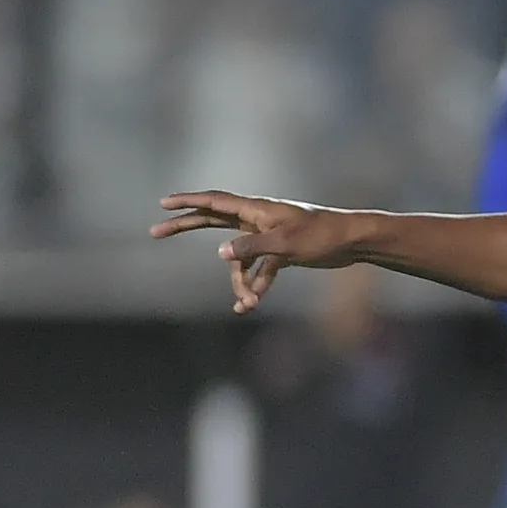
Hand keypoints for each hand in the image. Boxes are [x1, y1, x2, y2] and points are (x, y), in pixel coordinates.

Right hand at [152, 192, 367, 314]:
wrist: (351, 242)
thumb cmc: (320, 235)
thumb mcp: (283, 242)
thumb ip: (250, 247)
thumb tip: (220, 253)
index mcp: (255, 209)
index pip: (213, 202)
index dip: (187, 201)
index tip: (163, 203)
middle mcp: (257, 219)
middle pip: (212, 221)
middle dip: (185, 227)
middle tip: (155, 231)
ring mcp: (267, 236)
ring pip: (239, 259)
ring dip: (240, 282)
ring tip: (246, 305)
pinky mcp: (279, 253)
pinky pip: (259, 271)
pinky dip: (255, 286)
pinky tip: (249, 306)